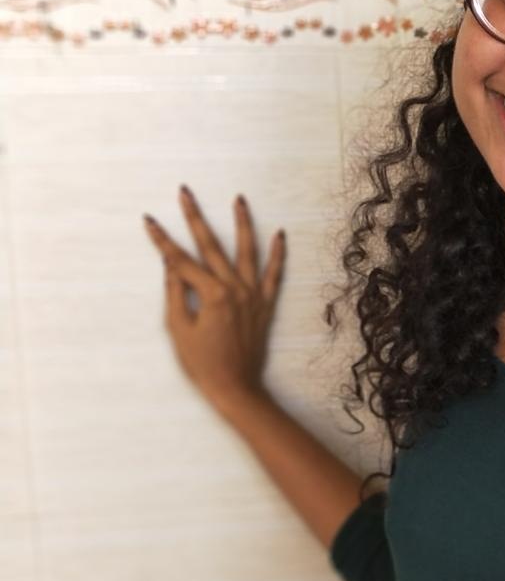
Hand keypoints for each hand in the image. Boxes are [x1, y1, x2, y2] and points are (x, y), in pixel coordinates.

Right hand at [142, 185, 285, 409]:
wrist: (235, 387)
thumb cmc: (202, 363)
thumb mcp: (178, 328)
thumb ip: (175, 292)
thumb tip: (170, 263)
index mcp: (211, 294)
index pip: (181, 260)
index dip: (162, 240)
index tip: (149, 220)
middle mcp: (235, 288)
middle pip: (212, 246)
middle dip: (196, 217)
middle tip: (186, 192)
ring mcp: (253, 294)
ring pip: (248, 251)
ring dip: (242, 223)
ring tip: (239, 199)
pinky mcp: (266, 304)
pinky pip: (274, 273)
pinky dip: (278, 253)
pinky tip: (280, 233)